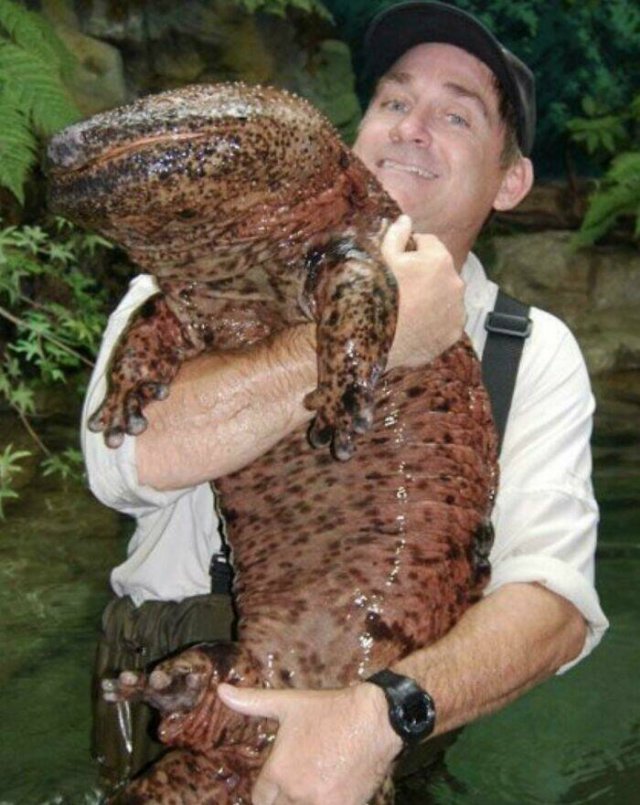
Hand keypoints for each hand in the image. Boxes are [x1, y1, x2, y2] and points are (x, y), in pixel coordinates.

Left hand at [217, 682, 401, 804]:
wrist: (374, 719)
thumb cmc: (329, 710)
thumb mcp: (288, 704)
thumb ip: (252, 702)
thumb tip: (220, 690)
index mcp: (278, 771)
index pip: (260, 798)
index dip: (267, 791)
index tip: (277, 783)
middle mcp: (296, 793)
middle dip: (284, 799)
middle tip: (298, 782)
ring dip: (302, 802)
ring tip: (313, 786)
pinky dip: (324, 804)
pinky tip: (330, 792)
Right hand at [382, 215, 464, 369]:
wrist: (379, 341)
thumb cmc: (379, 294)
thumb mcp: (382, 259)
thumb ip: (396, 235)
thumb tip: (406, 220)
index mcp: (439, 259)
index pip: (429, 243)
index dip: (412, 250)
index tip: (399, 262)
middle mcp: (456, 282)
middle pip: (441, 271)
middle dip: (426, 275)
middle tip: (402, 288)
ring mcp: (457, 310)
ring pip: (446, 296)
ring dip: (434, 298)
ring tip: (410, 309)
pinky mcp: (454, 332)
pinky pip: (447, 320)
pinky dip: (437, 321)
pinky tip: (418, 325)